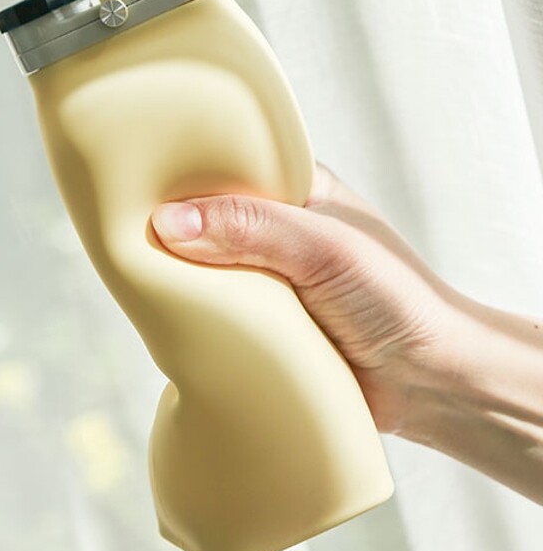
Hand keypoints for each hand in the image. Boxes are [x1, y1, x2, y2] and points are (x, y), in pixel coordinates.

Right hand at [150, 162, 461, 435]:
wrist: (430, 382)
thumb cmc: (396, 298)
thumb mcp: (323, 248)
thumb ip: (251, 229)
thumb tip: (169, 222)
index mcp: (297, 192)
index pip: (227, 168)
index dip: (182, 176)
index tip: (133, 184)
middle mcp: (278, 233)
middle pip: (207, 223)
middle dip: (173, 233)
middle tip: (120, 238)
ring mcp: (270, 282)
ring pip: (207, 273)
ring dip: (182, 283)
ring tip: (133, 282)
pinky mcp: (264, 328)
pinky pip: (216, 319)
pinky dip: (195, 322)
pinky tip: (165, 324)